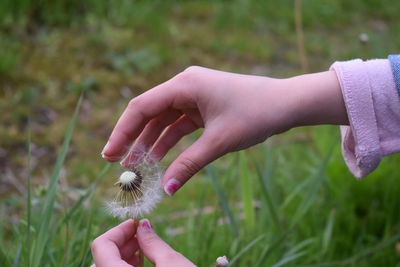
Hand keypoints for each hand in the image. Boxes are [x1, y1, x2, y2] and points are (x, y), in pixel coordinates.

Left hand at [91, 219, 195, 266]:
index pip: (101, 246)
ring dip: (122, 255)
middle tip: (142, 234)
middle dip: (121, 242)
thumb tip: (144, 224)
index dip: (118, 229)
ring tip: (144, 248)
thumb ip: (153, 242)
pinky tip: (143, 263)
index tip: (136, 223)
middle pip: (101, 259)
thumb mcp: (172, 263)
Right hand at [101, 66, 346, 194]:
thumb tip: (166, 191)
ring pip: (163, 120)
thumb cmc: (256, 115)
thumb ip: (189, 165)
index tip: (109, 154)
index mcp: (185, 84)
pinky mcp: (203, 106)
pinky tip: (159, 159)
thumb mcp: (219, 142)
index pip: (142, 107)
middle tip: (117, 163)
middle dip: (133, 138)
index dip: (122, 131)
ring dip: (150, 142)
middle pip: (149, 112)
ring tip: (136, 167)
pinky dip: (169, 141)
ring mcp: (194, 96)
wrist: (287, 104)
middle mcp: (185, 85)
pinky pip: (179, 124)